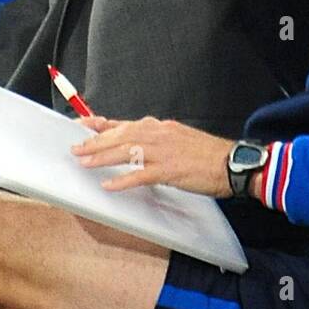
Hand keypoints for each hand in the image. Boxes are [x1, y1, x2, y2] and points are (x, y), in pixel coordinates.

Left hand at [72, 115, 231, 196]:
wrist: (231, 163)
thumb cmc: (207, 153)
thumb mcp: (178, 138)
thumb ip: (156, 139)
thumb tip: (136, 143)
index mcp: (160, 127)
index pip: (124, 124)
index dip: (100, 125)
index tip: (82, 125)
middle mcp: (159, 134)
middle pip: (121, 136)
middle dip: (96, 142)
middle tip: (77, 148)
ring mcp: (164, 151)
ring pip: (127, 151)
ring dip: (103, 157)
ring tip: (84, 162)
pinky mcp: (170, 170)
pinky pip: (141, 174)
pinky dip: (124, 179)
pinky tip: (110, 185)